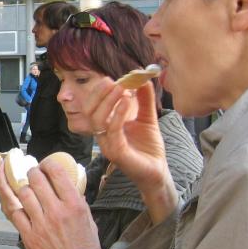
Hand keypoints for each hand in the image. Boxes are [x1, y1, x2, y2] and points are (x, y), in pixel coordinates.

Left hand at [0, 157, 100, 248]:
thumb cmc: (85, 248)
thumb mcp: (88, 220)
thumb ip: (78, 201)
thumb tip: (69, 186)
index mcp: (73, 204)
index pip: (56, 172)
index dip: (47, 163)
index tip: (45, 165)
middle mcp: (56, 210)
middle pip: (35, 179)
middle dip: (32, 172)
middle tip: (32, 173)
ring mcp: (40, 223)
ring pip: (23, 193)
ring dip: (22, 187)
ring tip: (24, 187)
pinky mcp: (28, 235)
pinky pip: (14, 212)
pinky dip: (12, 203)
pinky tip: (12, 198)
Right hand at [86, 80, 170, 194]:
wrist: (158, 170)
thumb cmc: (148, 147)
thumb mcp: (147, 117)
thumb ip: (144, 100)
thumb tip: (143, 79)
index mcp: (105, 127)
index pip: (92, 106)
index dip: (98, 92)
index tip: (111, 79)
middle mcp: (102, 135)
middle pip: (90, 111)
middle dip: (99, 94)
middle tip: (113, 81)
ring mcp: (107, 145)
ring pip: (97, 120)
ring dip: (108, 101)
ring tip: (122, 89)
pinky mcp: (116, 153)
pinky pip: (112, 131)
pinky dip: (118, 114)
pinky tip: (128, 102)